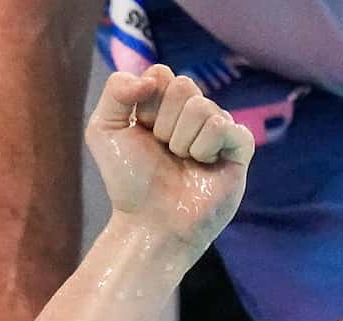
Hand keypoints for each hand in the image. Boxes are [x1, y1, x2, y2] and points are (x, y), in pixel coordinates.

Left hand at [85, 66, 252, 255]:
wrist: (150, 223)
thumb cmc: (129, 182)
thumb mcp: (104, 132)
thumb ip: (115, 92)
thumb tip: (149, 76)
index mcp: (163, 105)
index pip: (161, 74)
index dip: (146, 103)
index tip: (140, 130)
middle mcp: (192, 113)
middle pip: (183, 86)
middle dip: (163, 123)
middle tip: (162, 151)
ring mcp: (218, 128)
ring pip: (202, 107)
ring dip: (181, 140)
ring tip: (181, 163)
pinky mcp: (238, 146)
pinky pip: (224, 126)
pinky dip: (205, 148)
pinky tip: (203, 166)